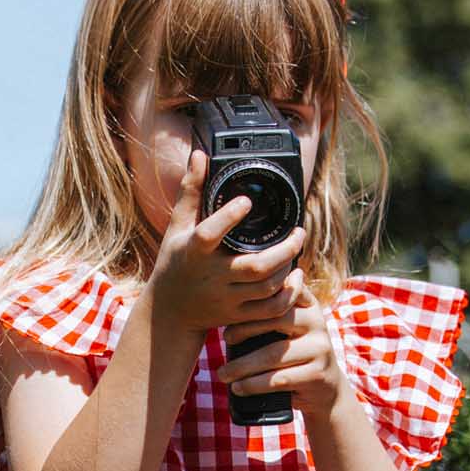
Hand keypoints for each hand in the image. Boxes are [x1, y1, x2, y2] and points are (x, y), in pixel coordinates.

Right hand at [147, 144, 306, 340]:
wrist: (170, 313)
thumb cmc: (176, 262)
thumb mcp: (178, 226)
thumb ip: (191, 190)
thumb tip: (199, 154)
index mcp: (194, 252)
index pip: (208, 235)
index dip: (228, 218)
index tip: (246, 201)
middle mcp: (211, 278)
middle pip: (254, 268)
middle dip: (284, 250)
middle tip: (298, 231)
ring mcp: (226, 300)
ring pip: (267, 288)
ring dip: (288, 268)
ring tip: (296, 247)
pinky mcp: (238, 316)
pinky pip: (270, 311)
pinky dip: (288, 295)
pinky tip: (294, 277)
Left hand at [216, 279, 344, 420]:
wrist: (325, 391)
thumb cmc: (296, 357)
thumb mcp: (288, 331)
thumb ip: (269, 316)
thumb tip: (226, 313)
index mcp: (308, 305)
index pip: (279, 295)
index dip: (253, 304)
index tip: (229, 316)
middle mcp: (317, 323)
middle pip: (276, 319)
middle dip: (245, 329)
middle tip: (224, 339)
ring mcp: (320, 349)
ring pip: (274, 354)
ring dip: (243, 366)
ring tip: (223, 374)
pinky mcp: (317, 375)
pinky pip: (279, 379)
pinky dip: (254, 385)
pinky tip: (238, 388)